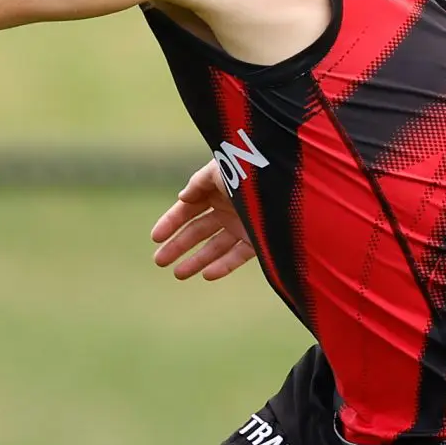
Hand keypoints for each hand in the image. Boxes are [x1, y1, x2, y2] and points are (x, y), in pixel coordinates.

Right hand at [150, 160, 255, 281]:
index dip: (171, 222)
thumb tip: (182, 198)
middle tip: (159, 262)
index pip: (189, 208)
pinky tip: (207, 275)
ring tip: (178, 274)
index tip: (155, 238)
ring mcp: (244, 224)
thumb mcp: (221, 169)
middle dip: (177, 245)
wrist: (290, 181)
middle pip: (198, 230)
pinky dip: (223, 265)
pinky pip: (238, 255)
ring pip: (215, 246)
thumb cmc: (253, 169)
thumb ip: (199, 183)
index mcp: (218, 188)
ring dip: (196, 260)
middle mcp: (229, 207)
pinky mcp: (259, 239)